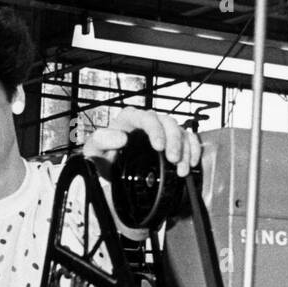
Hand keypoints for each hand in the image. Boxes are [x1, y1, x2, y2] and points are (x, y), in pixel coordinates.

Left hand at [85, 108, 202, 177]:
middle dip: (174, 141)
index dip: (156, 130)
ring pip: (180, 131)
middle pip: (168, 122)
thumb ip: (102, 140)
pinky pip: (188, 139)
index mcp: (129, 119)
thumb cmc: (101, 157)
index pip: (146, 117)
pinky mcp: (171, 141)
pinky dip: (193, 150)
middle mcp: (147, 122)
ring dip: (185, 150)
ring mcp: (161, 131)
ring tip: (181, 169)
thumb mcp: (94, 149)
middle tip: (173, 160)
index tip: (159, 146)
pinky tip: (190, 163)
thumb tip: (121, 137)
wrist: (109, 169)